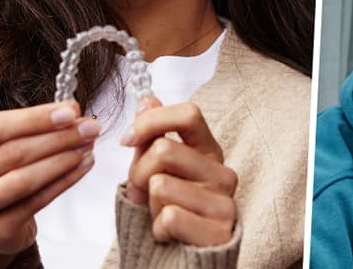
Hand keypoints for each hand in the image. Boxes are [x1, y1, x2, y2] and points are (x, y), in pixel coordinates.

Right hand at [0, 100, 99, 260]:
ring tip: (87, 146)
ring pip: (24, 180)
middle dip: (58, 137)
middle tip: (88, 127)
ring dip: (62, 160)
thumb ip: (28, 125)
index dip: (35, 118)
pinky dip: (63, 182)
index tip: (69, 111)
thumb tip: (70, 111)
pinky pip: (34, 203)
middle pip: (13, 153)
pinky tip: (81, 167)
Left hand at [123, 99, 237, 246]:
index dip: (152, 121)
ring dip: (149, 205)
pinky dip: (158, 228)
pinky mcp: (219, 232)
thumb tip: (147, 99)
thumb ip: (153, 135)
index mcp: (209, 150)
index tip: (128, 138)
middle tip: (144, 191)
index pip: (188, 114)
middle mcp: (223, 172)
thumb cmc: (170, 210)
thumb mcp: (156, 170)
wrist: (182, 261)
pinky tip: (170, 234)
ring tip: (162, 214)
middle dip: (139, 173)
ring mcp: (224, 202)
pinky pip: (169, 217)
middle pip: (163, 150)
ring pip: (161, 185)